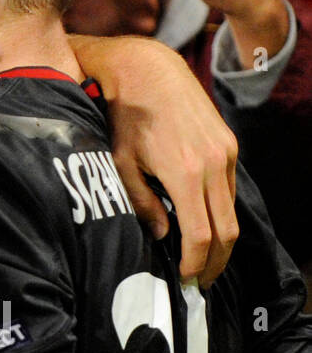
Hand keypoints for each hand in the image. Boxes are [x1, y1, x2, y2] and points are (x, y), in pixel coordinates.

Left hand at [71, 34, 238, 284]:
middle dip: (216, 261)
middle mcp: (213, 164)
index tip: (185, 279)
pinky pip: (229, 188)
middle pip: (227, 230)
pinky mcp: (228, 144)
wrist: (147, 70)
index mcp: (185, 172)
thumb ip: (143, 203)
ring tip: (201, 258)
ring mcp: (225, 153)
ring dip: (220, 238)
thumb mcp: (120, 163)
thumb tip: (164, 235)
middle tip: (200, 281)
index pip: (201, 235)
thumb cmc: (124, 117)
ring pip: (231, 210)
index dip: (195, 263)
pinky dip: (219, 211)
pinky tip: (202, 222)